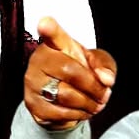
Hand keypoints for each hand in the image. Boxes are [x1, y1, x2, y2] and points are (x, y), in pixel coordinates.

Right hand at [24, 16, 116, 130]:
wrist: (64, 100)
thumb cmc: (80, 73)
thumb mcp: (97, 64)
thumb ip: (104, 65)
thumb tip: (105, 79)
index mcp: (56, 45)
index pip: (52, 35)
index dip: (49, 29)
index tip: (46, 24)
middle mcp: (39, 60)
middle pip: (70, 72)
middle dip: (94, 87)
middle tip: (104, 94)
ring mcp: (33, 83)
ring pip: (67, 95)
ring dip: (88, 103)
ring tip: (96, 104)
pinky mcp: (33, 104)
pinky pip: (60, 113)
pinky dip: (78, 115)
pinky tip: (82, 110)